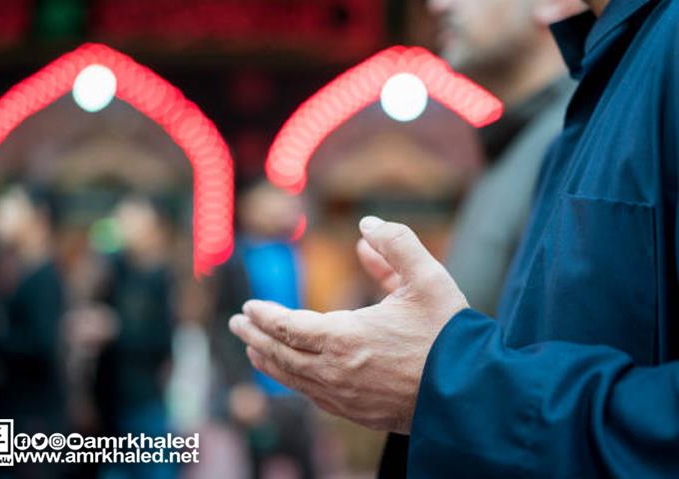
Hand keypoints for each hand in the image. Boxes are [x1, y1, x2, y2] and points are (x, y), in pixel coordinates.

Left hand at [230, 216, 468, 432]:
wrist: (473, 396)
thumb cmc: (450, 336)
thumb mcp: (429, 278)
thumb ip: (396, 245)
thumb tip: (367, 225)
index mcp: (346, 337)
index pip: (287, 326)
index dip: (265, 315)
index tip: (248, 305)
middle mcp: (336, 371)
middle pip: (280, 354)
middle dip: (255, 336)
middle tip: (237, 323)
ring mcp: (344, 397)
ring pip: (293, 380)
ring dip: (269, 361)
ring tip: (253, 349)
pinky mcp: (358, 414)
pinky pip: (313, 398)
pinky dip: (293, 383)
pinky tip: (293, 378)